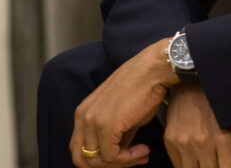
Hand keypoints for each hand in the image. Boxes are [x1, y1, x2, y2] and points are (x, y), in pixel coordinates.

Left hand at [71, 38, 177, 166]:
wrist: (152, 72)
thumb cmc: (141, 89)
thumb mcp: (123, 117)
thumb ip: (116, 136)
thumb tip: (118, 155)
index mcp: (83, 113)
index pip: (79, 150)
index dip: (101, 160)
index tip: (125, 157)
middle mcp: (83, 117)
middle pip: (82, 159)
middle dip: (107, 167)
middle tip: (131, 160)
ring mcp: (93, 121)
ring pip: (97, 161)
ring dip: (122, 163)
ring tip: (142, 154)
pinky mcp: (106, 125)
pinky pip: (112, 157)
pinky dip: (129, 159)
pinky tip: (144, 150)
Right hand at [163, 84, 230, 167]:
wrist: (193, 81)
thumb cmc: (218, 103)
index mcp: (224, 139)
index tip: (227, 167)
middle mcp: (202, 143)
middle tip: (216, 163)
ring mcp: (184, 142)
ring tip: (204, 161)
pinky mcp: (170, 140)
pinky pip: (177, 164)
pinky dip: (186, 164)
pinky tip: (193, 157)